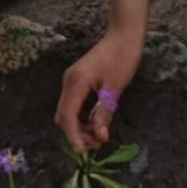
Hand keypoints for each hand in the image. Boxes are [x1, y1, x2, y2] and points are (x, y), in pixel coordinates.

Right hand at [53, 31, 141, 151]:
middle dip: (76, 133)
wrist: (124, 35)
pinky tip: (96, 121)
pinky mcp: (77, 81)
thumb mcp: (115, 88)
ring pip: (68, 111)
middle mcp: (69, 82)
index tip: (82, 152)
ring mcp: (72, 81)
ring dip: (80, 126)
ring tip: (99, 134)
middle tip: (96, 143)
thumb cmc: (122, 58)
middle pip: (63, 116)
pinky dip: (82, 116)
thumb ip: (104, 113)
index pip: (67, 116)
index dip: (73, 136)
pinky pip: (74, 104)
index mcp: (76, 83)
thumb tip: (99, 137)